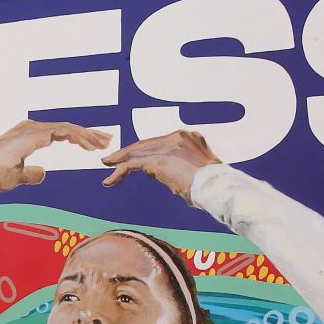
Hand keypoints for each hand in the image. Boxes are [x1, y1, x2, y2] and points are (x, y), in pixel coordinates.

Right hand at [0, 120, 109, 192]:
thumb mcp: (18, 177)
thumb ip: (31, 174)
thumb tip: (43, 173)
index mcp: (29, 136)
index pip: (59, 133)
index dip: (78, 138)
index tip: (93, 145)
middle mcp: (32, 129)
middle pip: (67, 128)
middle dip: (89, 134)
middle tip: (106, 139)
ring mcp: (34, 129)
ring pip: (68, 128)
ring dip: (88, 135)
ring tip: (104, 143)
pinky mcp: (36, 134)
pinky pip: (64, 132)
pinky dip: (79, 137)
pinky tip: (90, 146)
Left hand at [101, 130, 221, 200]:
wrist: (216, 187)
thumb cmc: (214, 186)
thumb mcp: (201, 169)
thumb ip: (185, 165)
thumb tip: (171, 174)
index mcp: (188, 136)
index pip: (160, 142)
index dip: (145, 150)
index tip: (134, 156)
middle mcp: (177, 136)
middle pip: (146, 144)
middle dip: (128, 152)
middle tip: (112, 158)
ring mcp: (167, 146)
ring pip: (137, 152)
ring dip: (119, 160)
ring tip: (106, 165)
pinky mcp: (158, 159)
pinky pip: (132, 165)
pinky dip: (119, 172)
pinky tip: (110, 180)